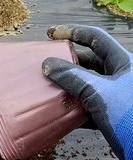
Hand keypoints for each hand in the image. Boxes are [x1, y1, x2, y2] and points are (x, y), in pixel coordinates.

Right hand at [42, 24, 132, 159]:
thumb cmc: (130, 116)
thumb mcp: (99, 92)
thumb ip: (73, 78)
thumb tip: (48, 65)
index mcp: (124, 64)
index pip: (96, 38)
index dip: (73, 32)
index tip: (51, 34)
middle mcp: (120, 77)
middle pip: (89, 62)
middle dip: (66, 62)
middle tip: (46, 64)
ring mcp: (115, 97)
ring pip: (86, 86)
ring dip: (66, 87)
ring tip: (47, 87)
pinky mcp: (110, 116)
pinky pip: (86, 107)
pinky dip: (72, 109)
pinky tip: (58, 112)